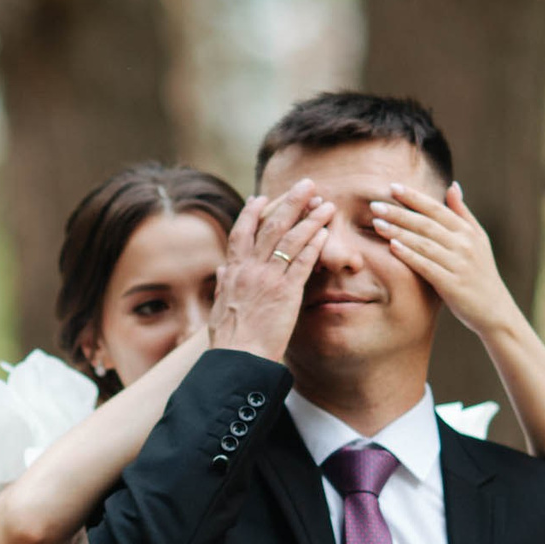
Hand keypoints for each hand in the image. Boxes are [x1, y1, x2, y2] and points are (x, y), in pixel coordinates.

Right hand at [208, 181, 333, 360]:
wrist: (238, 359)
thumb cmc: (228, 340)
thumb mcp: (218, 307)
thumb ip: (222, 284)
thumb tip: (221, 269)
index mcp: (232, 271)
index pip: (241, 232)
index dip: (252, 212)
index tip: (262, 197)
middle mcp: (249, 269)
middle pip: (271, 225)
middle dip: (290, 201)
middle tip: (306, 184)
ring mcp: (268, 279)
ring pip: (291, 239)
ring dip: (310, 218)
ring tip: (326, 204)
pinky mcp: (286, 292)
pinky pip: (303, 262)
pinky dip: (315, 244)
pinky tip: (326, 232)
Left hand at [368, 181, 519, 337]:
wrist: (494, 309)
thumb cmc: (480, 272)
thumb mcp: (478, 240)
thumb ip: (462, 214)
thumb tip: (452, 186)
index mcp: (468, 231)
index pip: (437, 209)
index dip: (414, 197)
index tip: (392, 187)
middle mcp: (464, 244)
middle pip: (426, 224)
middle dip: (399, 213)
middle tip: (375, 205)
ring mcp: (459, 264)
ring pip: (424, 243)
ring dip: (399, 232)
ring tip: (377, 223)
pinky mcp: (452, 284)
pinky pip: (427, 266)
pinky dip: (409, 255)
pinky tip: (392, 246)